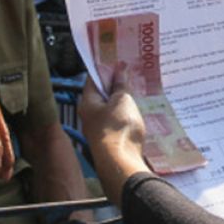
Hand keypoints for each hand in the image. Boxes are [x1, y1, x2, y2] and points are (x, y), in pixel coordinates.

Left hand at [78, 64, 148, 204]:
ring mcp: (99, 129)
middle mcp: (89, 115)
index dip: (105, 68)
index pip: (93, 78)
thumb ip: (121, 84)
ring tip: (136, 91)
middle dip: (115, 84)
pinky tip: (136, 112)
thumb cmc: (118, 128)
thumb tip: (119, 68)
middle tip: (131, 74)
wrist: (120, 162)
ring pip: (110, 108)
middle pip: (101, 94)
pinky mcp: (110, 140)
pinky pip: (116, 121)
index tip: (118, 60)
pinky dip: (125, 114)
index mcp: (87, 102)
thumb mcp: (122, 100)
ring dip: (122, 100)